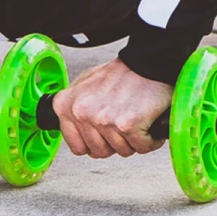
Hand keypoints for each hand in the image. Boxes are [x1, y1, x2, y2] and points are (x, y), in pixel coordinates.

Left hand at [51, 59, 171, 158]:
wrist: (146, 63)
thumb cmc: (119, 74)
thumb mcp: (84, 85)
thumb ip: (74, 108)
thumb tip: (73, 129)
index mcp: (66, 105)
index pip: (77, 147)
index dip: (94, 144)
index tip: (103, 135)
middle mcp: (81, 113)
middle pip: (100, 152)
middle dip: (115, 142)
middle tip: (122, 122)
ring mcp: (104, 120)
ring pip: (122, 151)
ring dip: (133, 140)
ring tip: (134, 118)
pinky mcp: (127, 125)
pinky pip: (141, 147)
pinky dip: (149, 139)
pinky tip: (147, 122)